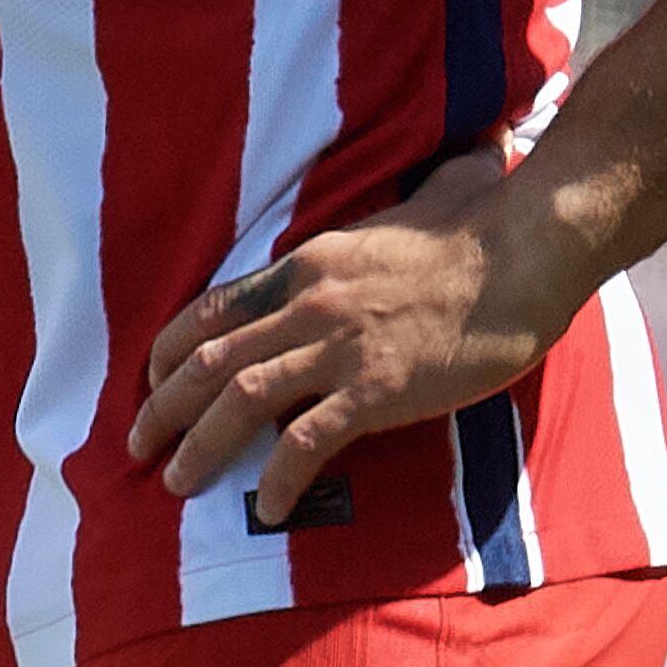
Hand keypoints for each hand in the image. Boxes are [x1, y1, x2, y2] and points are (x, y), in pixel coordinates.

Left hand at [126, 152, 580, 529]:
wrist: (529, 249)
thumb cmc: (487, 223)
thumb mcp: (426, 198)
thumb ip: (419, 191)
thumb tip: (460, 159)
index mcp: (312, 261)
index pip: (217, 307)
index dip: (172, 349)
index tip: (152, 382)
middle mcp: (311, 302)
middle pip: (212, 360)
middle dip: (165, 407)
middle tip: (138, 445)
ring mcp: (340, 346)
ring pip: (241, 400)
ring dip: (200, 447)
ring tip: (177, 482)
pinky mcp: (375, 389)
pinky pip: (307, 442)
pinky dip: (277, 477)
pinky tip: (266, 506)